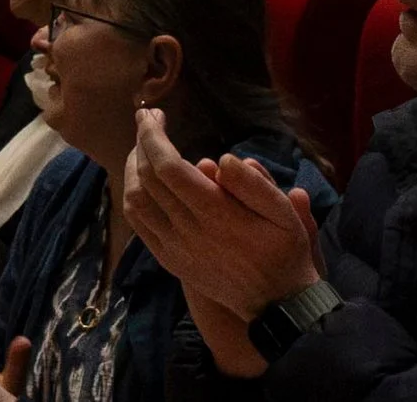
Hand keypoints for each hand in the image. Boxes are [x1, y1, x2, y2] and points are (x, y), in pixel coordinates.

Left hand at [122, 108, 321, 321]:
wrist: (274, 302)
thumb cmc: (284, 250)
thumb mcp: (285, 213)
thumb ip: (255, 185)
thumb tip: (223, 159)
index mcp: (215, 214)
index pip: (169, 167)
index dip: (153, 137)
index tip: (153, 114)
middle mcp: (187, 230)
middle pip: (147, 179)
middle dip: (141, 143)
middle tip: (146, 118)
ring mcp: (174, 247)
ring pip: (135, 202)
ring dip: (132, 169)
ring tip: (142, 147)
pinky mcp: (169, 259)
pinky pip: (139, 224)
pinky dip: (133, 196)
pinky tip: (142, 181)